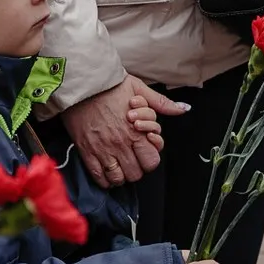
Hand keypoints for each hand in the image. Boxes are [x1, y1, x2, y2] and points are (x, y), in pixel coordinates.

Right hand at [66, 77, 185, 187]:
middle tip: (132, 160)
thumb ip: (161, 103)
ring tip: (119, 166)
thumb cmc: (109, 85)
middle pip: (136, 174)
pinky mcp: (86, 151)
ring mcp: (103, 150)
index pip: (151, 161)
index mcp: (137, 131)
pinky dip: (104, 178)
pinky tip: (106, 170)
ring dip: (121, 175)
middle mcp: (121, 144)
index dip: (150, 160)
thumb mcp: (140, 89)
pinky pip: (99, 177)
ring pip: (118, 179)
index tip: (145, 153)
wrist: (81, 84)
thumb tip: (182, 109)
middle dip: (136, 168)